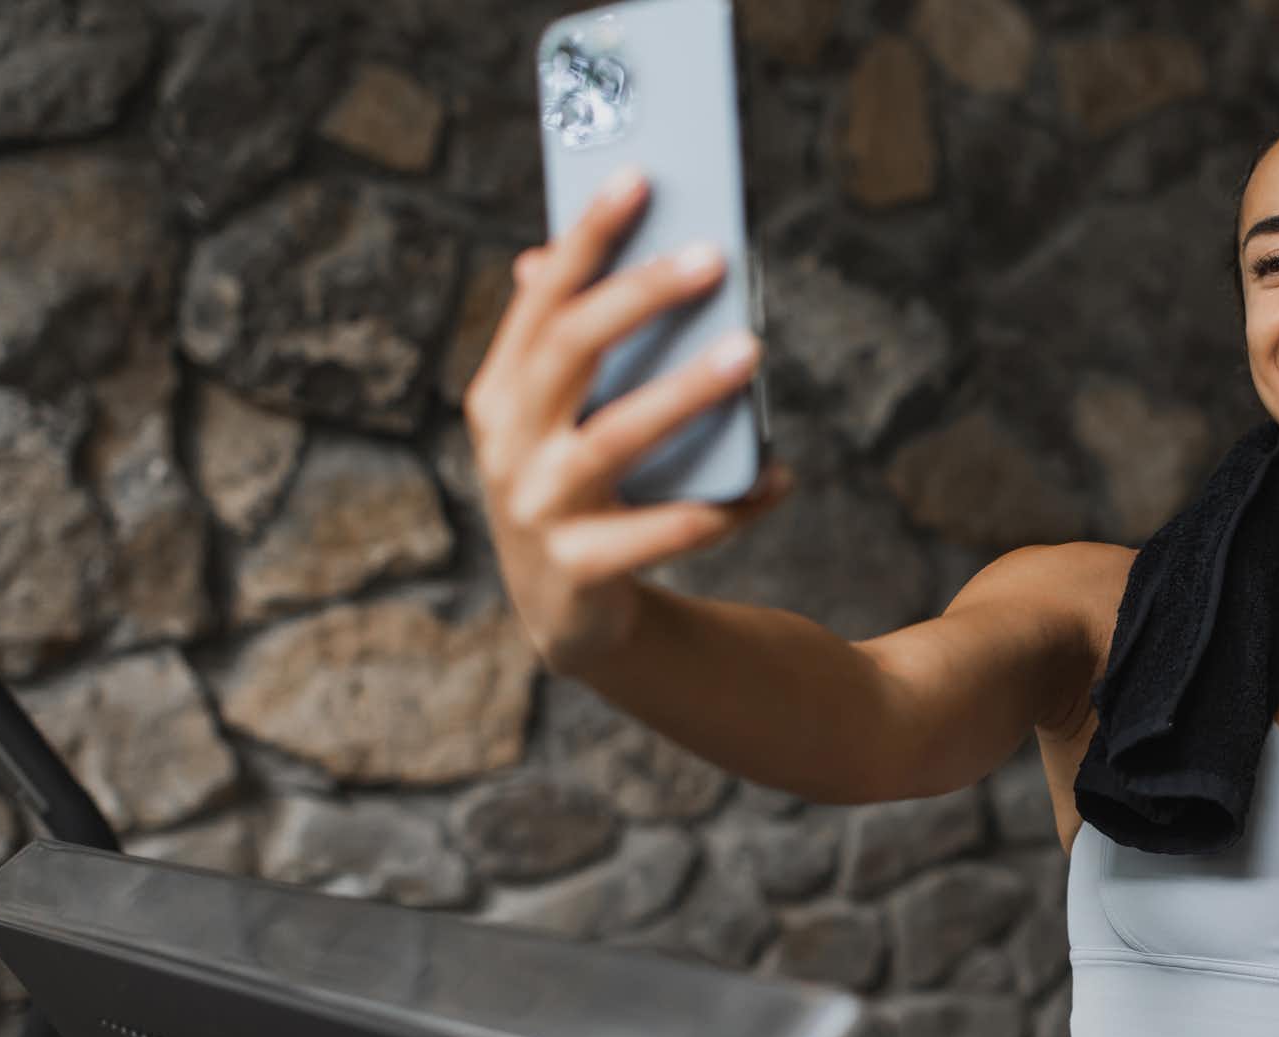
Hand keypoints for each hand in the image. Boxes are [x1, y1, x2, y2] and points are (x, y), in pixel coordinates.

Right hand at [462, 168, 792, 674]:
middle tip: (714, 257)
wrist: (569, 616)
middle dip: (641, 296)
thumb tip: (548, 256)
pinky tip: (777, 476)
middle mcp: (508, 445)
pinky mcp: (580, 571)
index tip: (640, 178)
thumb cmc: (580, 490)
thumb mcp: (561, 418)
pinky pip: (665, 531)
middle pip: (571, 350)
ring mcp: (538, 510)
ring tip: (749, 349)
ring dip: (686, 391)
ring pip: (616, 437)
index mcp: (501, 393)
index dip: (587, 237)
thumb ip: (566, 345)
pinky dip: (728, 505)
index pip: (542, 298)